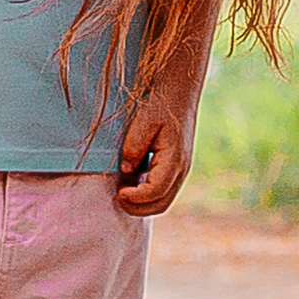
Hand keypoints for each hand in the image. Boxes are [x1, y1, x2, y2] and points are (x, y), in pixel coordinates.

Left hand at [113, 86, 197, 215]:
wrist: (177, 91)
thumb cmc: (160, 103)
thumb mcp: (143, 121)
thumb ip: (133, 147)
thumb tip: (126, 171)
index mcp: (175, 159)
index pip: (155, 192)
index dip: (135, 198)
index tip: (117, 193)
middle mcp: (182, 169)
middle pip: (161, 204)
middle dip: (137, 208)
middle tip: (116, 198)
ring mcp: (181, 170)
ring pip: (163, 200)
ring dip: (142, 203)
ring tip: (121, 192)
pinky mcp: (176, 167)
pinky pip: (163, 190)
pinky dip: (147, 195)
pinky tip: (131, 184)